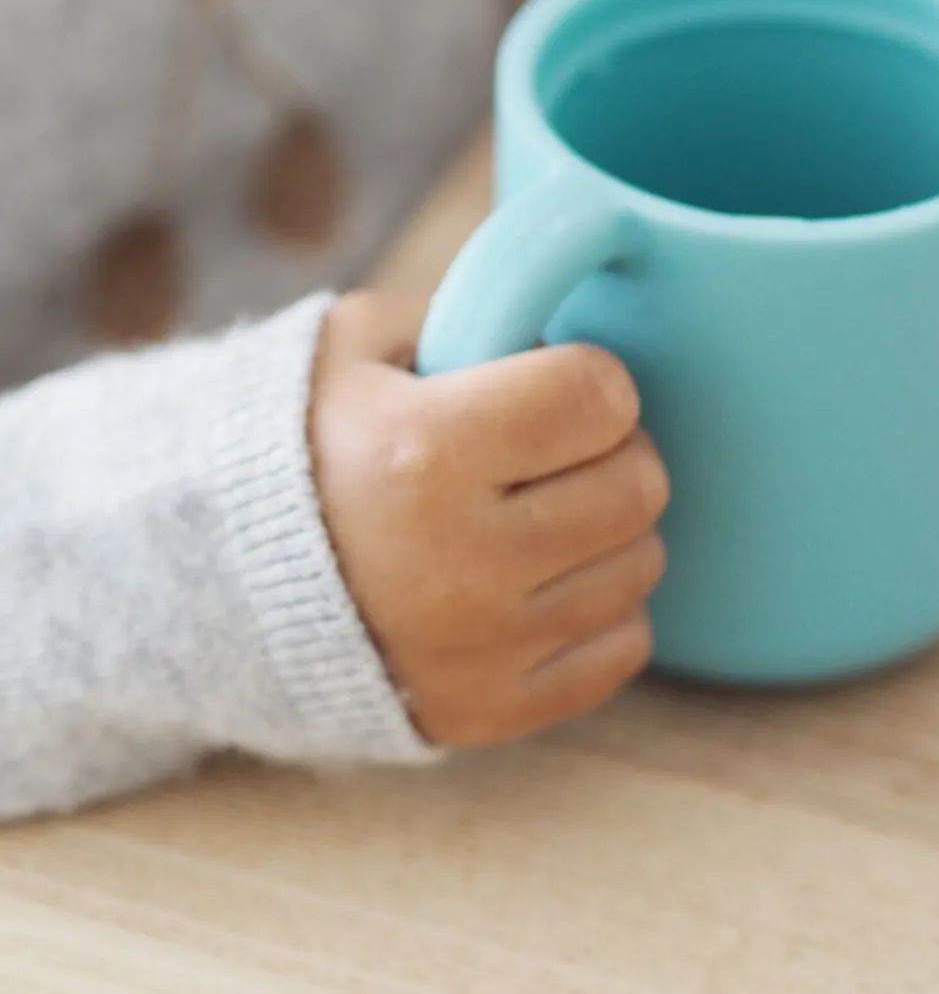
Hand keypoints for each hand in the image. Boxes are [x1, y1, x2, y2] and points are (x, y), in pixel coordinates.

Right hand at [309, 293, 668, 747]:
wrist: (213, 578)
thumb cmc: (301, 439)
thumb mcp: (360, 342)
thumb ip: (470, 311)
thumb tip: (569, 312)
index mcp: (425, 451)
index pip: (600, 394)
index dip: (592, 377)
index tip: (555, 383)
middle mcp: (461, 558)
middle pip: (639, 483)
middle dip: (614, 449)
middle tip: (561, 447)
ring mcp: (479, 647)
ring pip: (641, 565)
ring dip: (611, 528)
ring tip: (545, 510)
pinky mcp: (489, 711)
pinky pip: (621, 649)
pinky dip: (601, 607)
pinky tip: (545, 578)